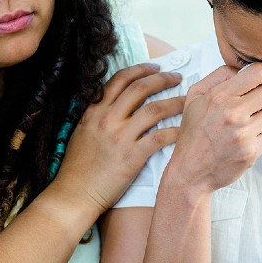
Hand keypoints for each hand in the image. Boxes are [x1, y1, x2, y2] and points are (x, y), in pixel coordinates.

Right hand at [54, 63, 184, 213]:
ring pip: (154, 110)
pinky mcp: (131, 157)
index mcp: (94, 112)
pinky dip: (175, 131)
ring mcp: (120, 137)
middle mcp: (107, 119)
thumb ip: (96, 117)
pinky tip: (184, 130)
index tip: (154, 68)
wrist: (74, 194)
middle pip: (140, 89)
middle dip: (162, 79)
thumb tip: (110, 106)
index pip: (119, 80)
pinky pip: (159, 137)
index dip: (140, 70)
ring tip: (187, 101)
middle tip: (177, 78)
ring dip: (174, 102)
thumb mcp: (81, 134)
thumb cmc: (77, 169)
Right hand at [166, 62, 261, 192]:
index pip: (258, 73)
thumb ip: (217, 77)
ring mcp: (244, 134)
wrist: (190, 171)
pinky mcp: (252, 151)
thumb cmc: (193, 134)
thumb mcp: (194, 98)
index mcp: (219, 97)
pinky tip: (247, 138)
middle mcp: (233, 113)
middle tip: (259, 101)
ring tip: (249, 122)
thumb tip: (239, 68)